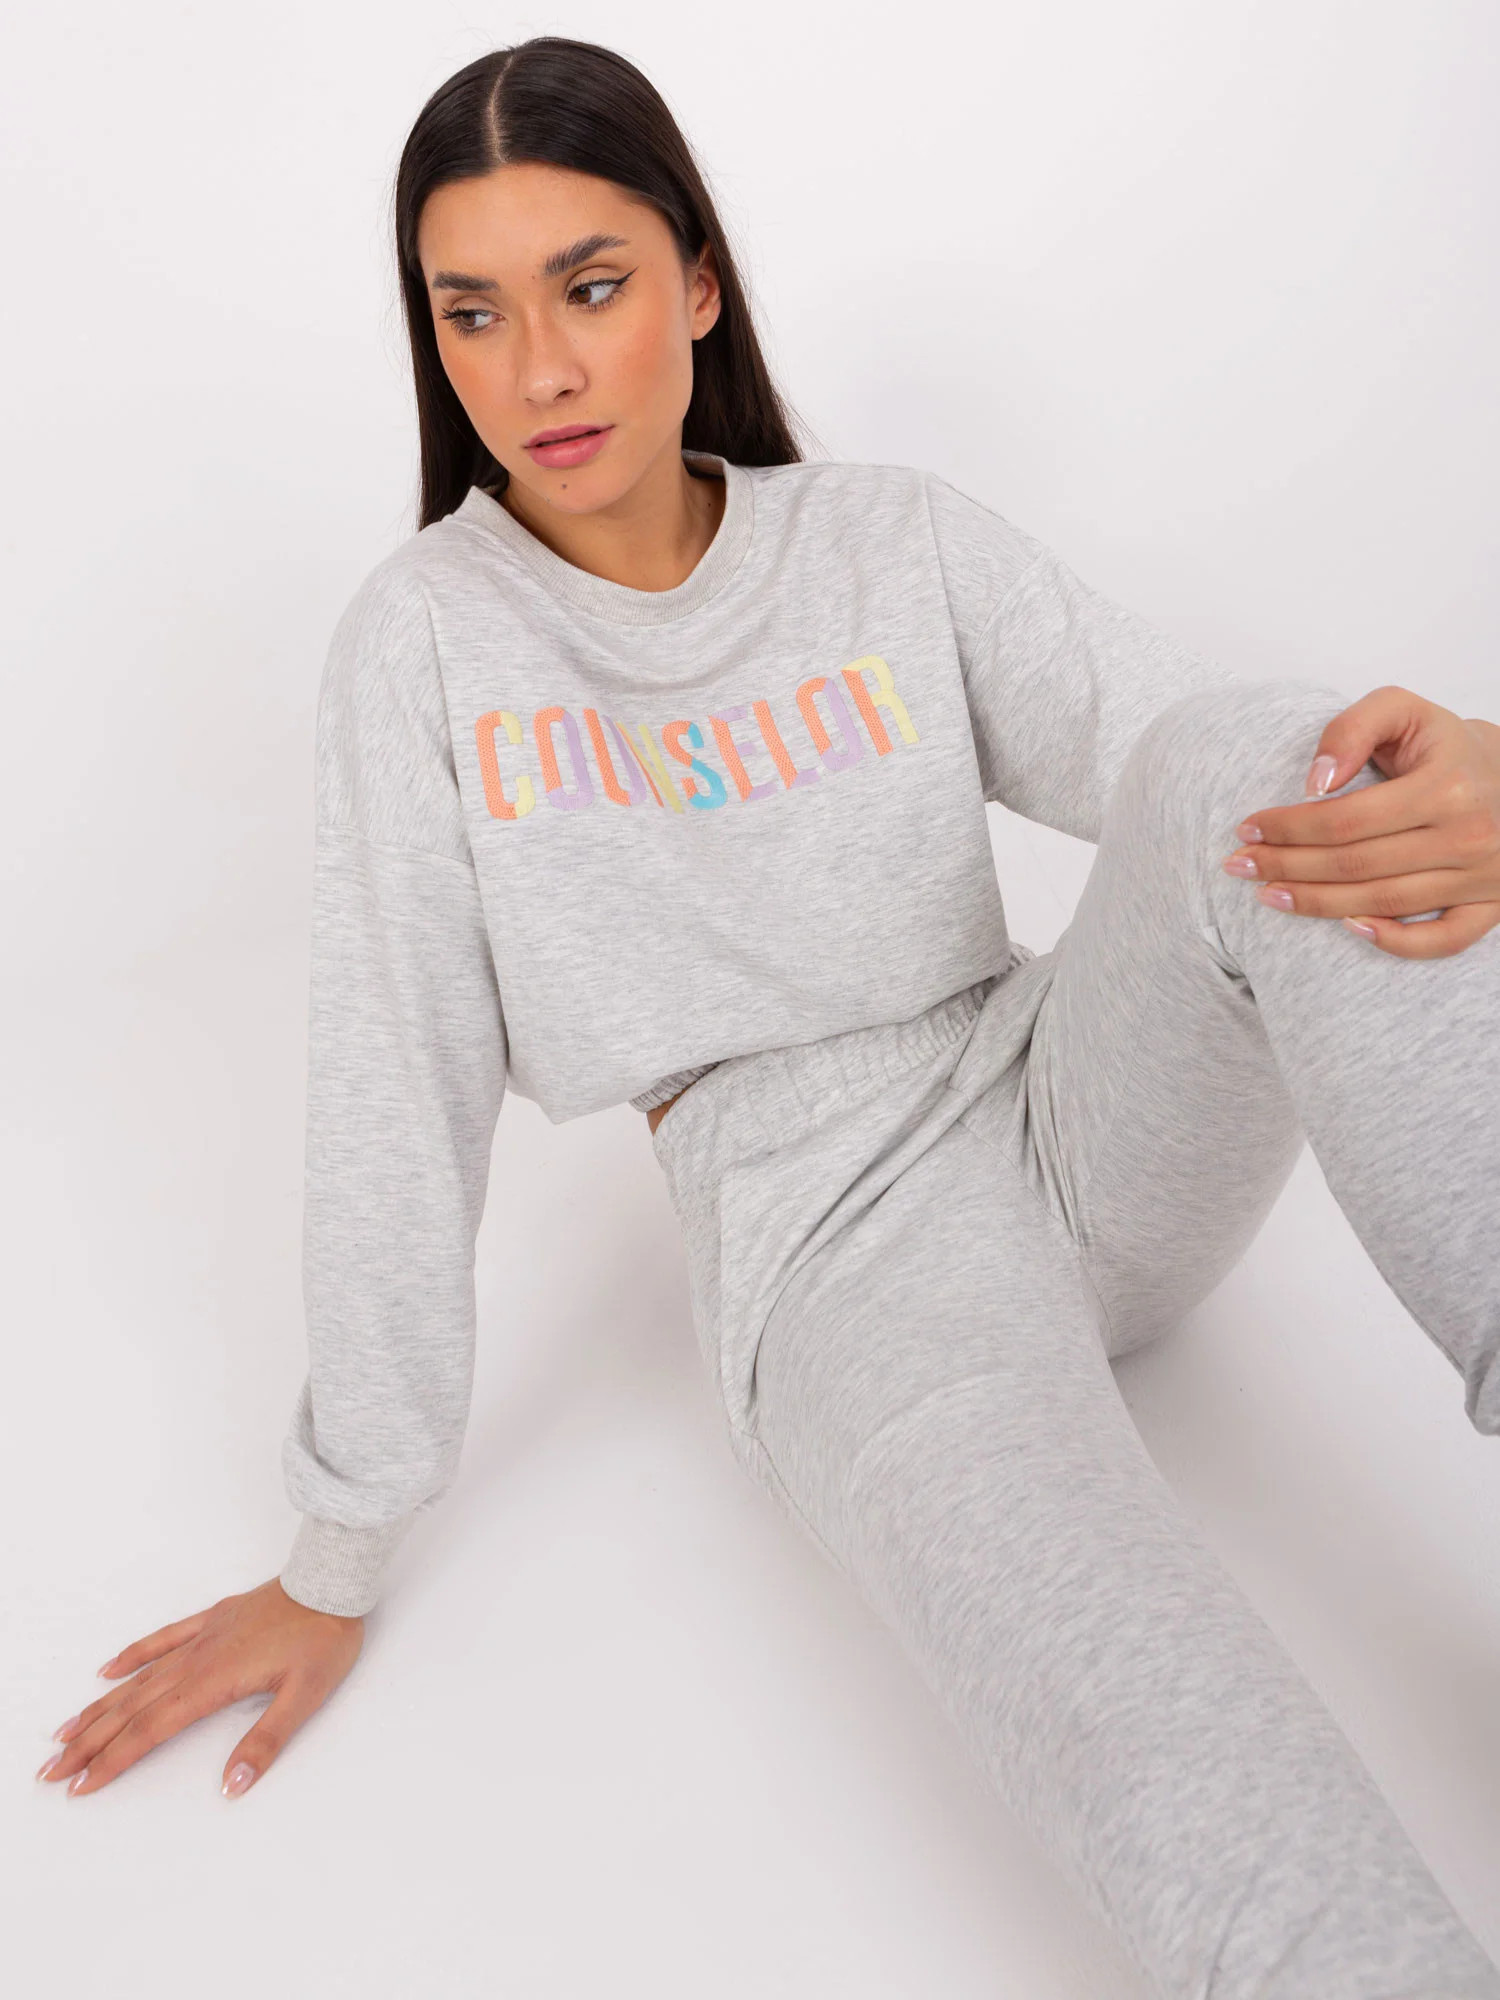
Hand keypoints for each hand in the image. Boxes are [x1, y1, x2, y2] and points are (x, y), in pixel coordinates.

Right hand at [35, 1578, 363, 1798]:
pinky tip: (108, 1671)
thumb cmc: (323, 1639)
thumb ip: (266, 1742)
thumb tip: (230, 1785)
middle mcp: (198, 1659)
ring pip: (139, 1678)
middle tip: (51, 1770)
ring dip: (100, 1707)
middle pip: (133, 1708)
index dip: (114, 1759)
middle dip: (90, 1742)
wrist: (332, 1582)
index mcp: (215, 1682)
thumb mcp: (305, 1697)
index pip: (152, 1730)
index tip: (81, 1785)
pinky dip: (132, 1656)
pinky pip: (162, 1639)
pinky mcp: (213, 1619)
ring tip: (66, 1732)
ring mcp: (202, 1637)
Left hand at [1219, 685, 1499, 957]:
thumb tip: (1315, 782)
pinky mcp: (1491, 906)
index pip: (1346, 819)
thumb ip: (1353, 728)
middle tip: (1239, 864)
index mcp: (1447, 787)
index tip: (1248, 828)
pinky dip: (1395, 941)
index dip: (1289, 827)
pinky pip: (1442, 940)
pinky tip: (1349, 928)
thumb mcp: (1403, 711)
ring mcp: (1482, 877)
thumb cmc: (1446, 745)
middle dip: (1287, 866)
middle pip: (1356, 865)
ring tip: (1267, 894)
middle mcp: (1468, 836)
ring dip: (1316, 904)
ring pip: (1383, 902)